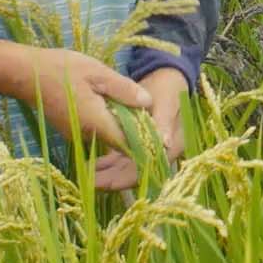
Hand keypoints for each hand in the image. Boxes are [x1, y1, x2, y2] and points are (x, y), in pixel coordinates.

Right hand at [0, 40, 151, 154]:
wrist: (26, 73)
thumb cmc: (62, 69)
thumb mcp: (98, 73)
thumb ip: (124, 89)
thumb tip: (148, 103)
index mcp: (96, 123)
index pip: (128, 143)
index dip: (146, 139)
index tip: (160, 131)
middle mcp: (87, 135)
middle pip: (119, 141)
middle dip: (137, 132)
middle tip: (154, 117)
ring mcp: (77, 134)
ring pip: (108, 136)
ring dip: (123, 125)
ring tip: (140, 110)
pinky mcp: (71, 129)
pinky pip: (97, 130)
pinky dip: (109, 121)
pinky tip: (117, 106)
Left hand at [93, 66, 188, 190]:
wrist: (165, 79)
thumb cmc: (167, 89)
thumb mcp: (166, 101)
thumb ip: (164, 121)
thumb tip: (165, 144)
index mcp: (174, 145)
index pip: (152, 168)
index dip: (131, 178)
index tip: (109, 183)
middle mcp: (163, 153)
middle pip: (138, 173)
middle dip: (115, 180)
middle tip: (93, 182)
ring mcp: (149, 151)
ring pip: (128, 169)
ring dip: (109, 173)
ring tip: (88, 175)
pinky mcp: (138, 145)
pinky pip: (123, 159)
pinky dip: (110, 163)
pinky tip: (94, 163)